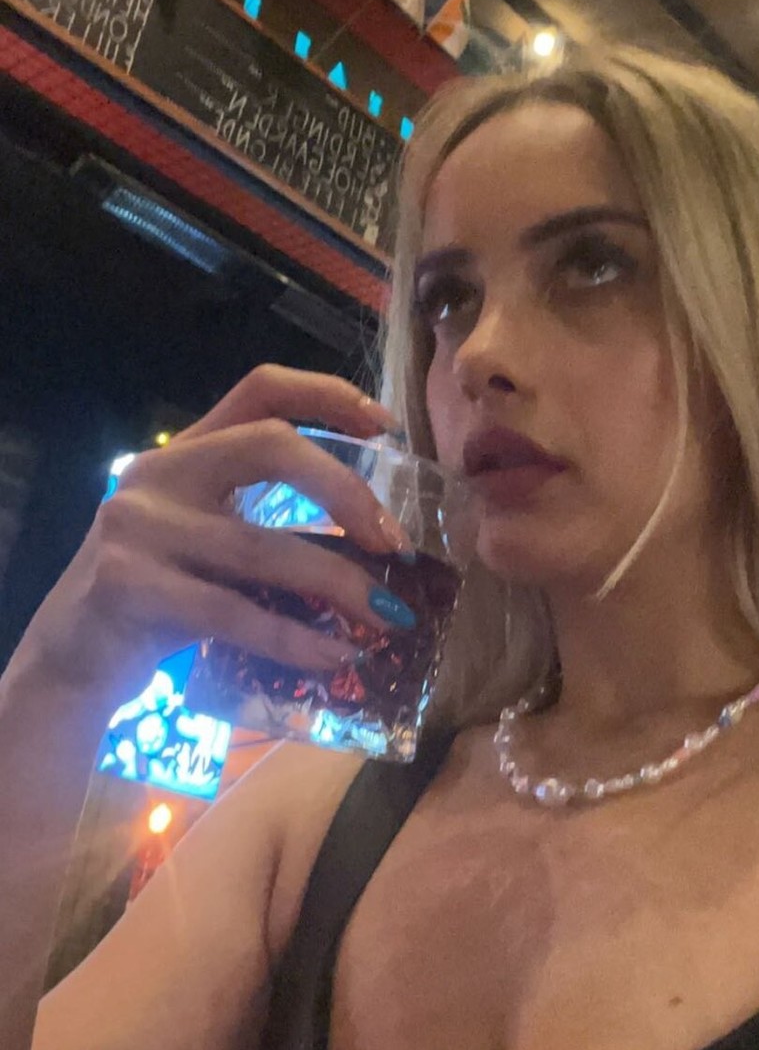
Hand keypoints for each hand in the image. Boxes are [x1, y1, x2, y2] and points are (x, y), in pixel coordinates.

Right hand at [16, 365, 414, 702]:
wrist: (71, 661)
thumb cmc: (157, 599)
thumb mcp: (204, 541)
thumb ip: (264, 521)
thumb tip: (376, 537)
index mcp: (184, 451)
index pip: (261, 388)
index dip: (329, 395)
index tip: (388, 428)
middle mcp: (159, 473)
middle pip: (270, 446)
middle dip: (346, 490)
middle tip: (395, 543)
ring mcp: (139, 527)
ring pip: (262, 548)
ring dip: (339, 585)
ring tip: (389, 615)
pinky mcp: (129, 586)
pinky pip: (234, 613)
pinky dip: (295, 639)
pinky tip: (335, 655)